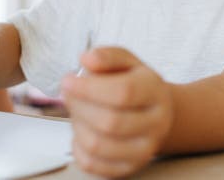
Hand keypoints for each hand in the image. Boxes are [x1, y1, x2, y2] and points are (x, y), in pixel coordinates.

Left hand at [61, 47, 173, 177]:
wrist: (154, 112)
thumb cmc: (135, 84)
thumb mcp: (125, 60)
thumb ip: (106, 56)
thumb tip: (87, 59)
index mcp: (155, 91)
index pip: (123, 93)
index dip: (89, 88)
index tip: (67, 81)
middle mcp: (156, 123)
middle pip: (110, 122)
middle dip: (79, 106)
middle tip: (68, 93)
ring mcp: (144, 149)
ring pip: (98, 145)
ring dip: (77, 125)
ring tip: (77, 110)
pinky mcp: (128, 167)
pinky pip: (92, 164)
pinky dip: (77, 146)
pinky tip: (82, 130)